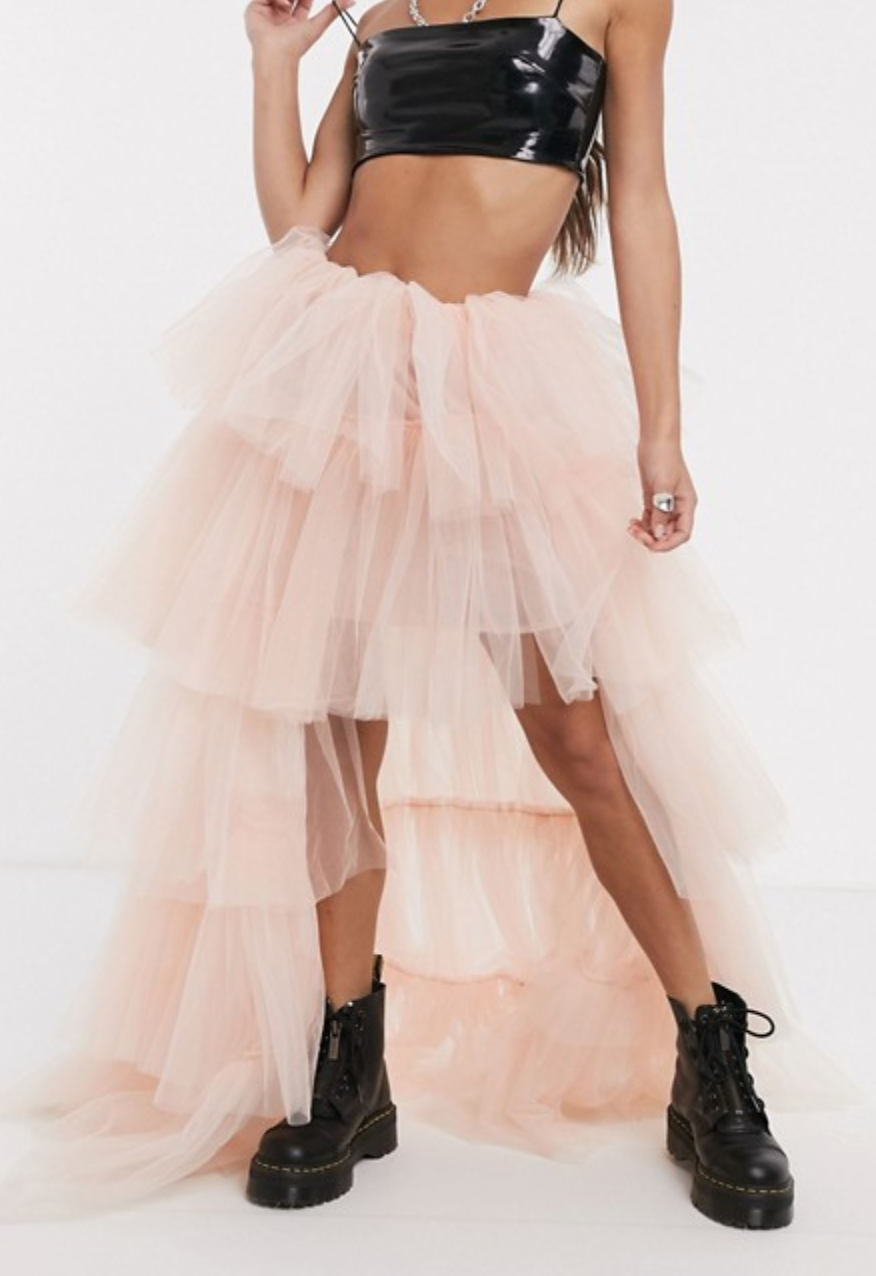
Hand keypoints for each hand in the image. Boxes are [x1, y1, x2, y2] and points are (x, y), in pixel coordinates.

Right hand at [244, 0, 351, 59]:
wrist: (278, 55)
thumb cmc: (296, 46)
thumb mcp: (318, 24)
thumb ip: (333, 11)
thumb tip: (352, 1)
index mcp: (292, 19)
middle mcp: (278, 14)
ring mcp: (266, 11)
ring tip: (292, 3)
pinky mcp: (254, 9)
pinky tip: (284, 5)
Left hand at [628, 437, 696, 552]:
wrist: (656, 440)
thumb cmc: (663, 458)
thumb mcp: (662, 486)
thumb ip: (660, 512)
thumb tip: (658, 533)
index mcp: (687, 504)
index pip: (683, 534)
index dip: (668, 543)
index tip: (651, 544)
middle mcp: (679, 507)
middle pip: (669, 534)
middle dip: (653, 538)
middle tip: (636, 534)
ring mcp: (666, 503)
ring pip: (658, 528)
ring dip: (645, 532)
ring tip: (631, 528)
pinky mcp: (654, 499)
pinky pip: (650, 519)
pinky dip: (642, 525)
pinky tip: (632, 522)